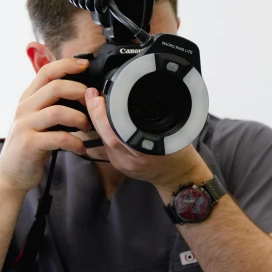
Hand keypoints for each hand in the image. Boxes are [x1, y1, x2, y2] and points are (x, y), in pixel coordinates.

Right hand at [0, 58, 93, 193]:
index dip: (67, 64)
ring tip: (88, 127)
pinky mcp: (29, 144)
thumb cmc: (32, 145)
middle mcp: (24, 108)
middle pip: (55, 87)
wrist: (11, 174)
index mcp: (28, 99)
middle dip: (80, 91)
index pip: (46, 71)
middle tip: (92, 103)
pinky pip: (58, 138)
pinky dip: (75, 142)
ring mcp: (25, 125)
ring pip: (58, 111)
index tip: (85, 64)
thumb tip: (82, 92)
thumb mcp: (39, 119)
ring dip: (79, 118)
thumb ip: (53, 104)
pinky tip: (81, 148)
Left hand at [85, 88, 212, 196]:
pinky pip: (107, 145)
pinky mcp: (119, 165)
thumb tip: (135, 97)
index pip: (119, 134)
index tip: (100, 97)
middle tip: (92, 95)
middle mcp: (133, 159)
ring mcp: (124, 164)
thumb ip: (156, 118)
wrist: (177, 177)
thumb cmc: (179, 153)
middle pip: (107, 137)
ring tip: (95, 101)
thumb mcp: (175, 132)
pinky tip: (103, 118)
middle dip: (96, 114)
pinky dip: (104, 130)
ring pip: (104, 140)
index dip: (105, 116)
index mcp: (148, 151)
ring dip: (98, 120)